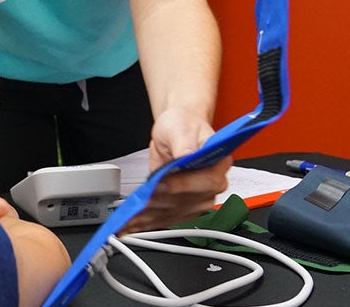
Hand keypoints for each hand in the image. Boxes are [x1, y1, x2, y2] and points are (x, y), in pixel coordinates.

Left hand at [121, 106, 230, 233]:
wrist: (176, 131)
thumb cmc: (182, 126)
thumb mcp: (181, 127)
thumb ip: (184, 144)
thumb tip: (186, 157)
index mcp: (219, 162)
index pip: (207, 180)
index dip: (183, 185)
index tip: (161, 183)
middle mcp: (212, 184)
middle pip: (188, 201)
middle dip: (160, 203)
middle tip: (138, 203)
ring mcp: (198, 198)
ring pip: (175, 213)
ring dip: (150, 218)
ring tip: (129, 219)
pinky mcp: (184, 207)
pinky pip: (167, 218)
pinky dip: (148, 222)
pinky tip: (132, 223)